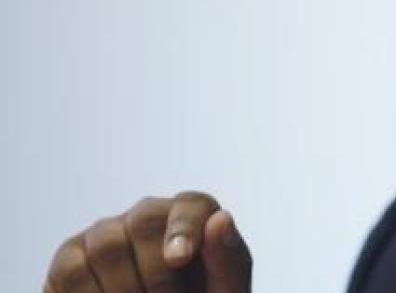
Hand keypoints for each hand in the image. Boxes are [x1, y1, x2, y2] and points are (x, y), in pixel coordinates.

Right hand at [44, 191, 251, 292]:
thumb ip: (227, 260)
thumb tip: (221, 218)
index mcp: (195, 219)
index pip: (191, 207)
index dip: (184, 228)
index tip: (179, 259)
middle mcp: (149, 218)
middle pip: (143, 221)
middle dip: (156, 274)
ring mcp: (107, 235)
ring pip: (105, 246)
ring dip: (124, 289)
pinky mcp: (72, 260)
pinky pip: (71, 271)